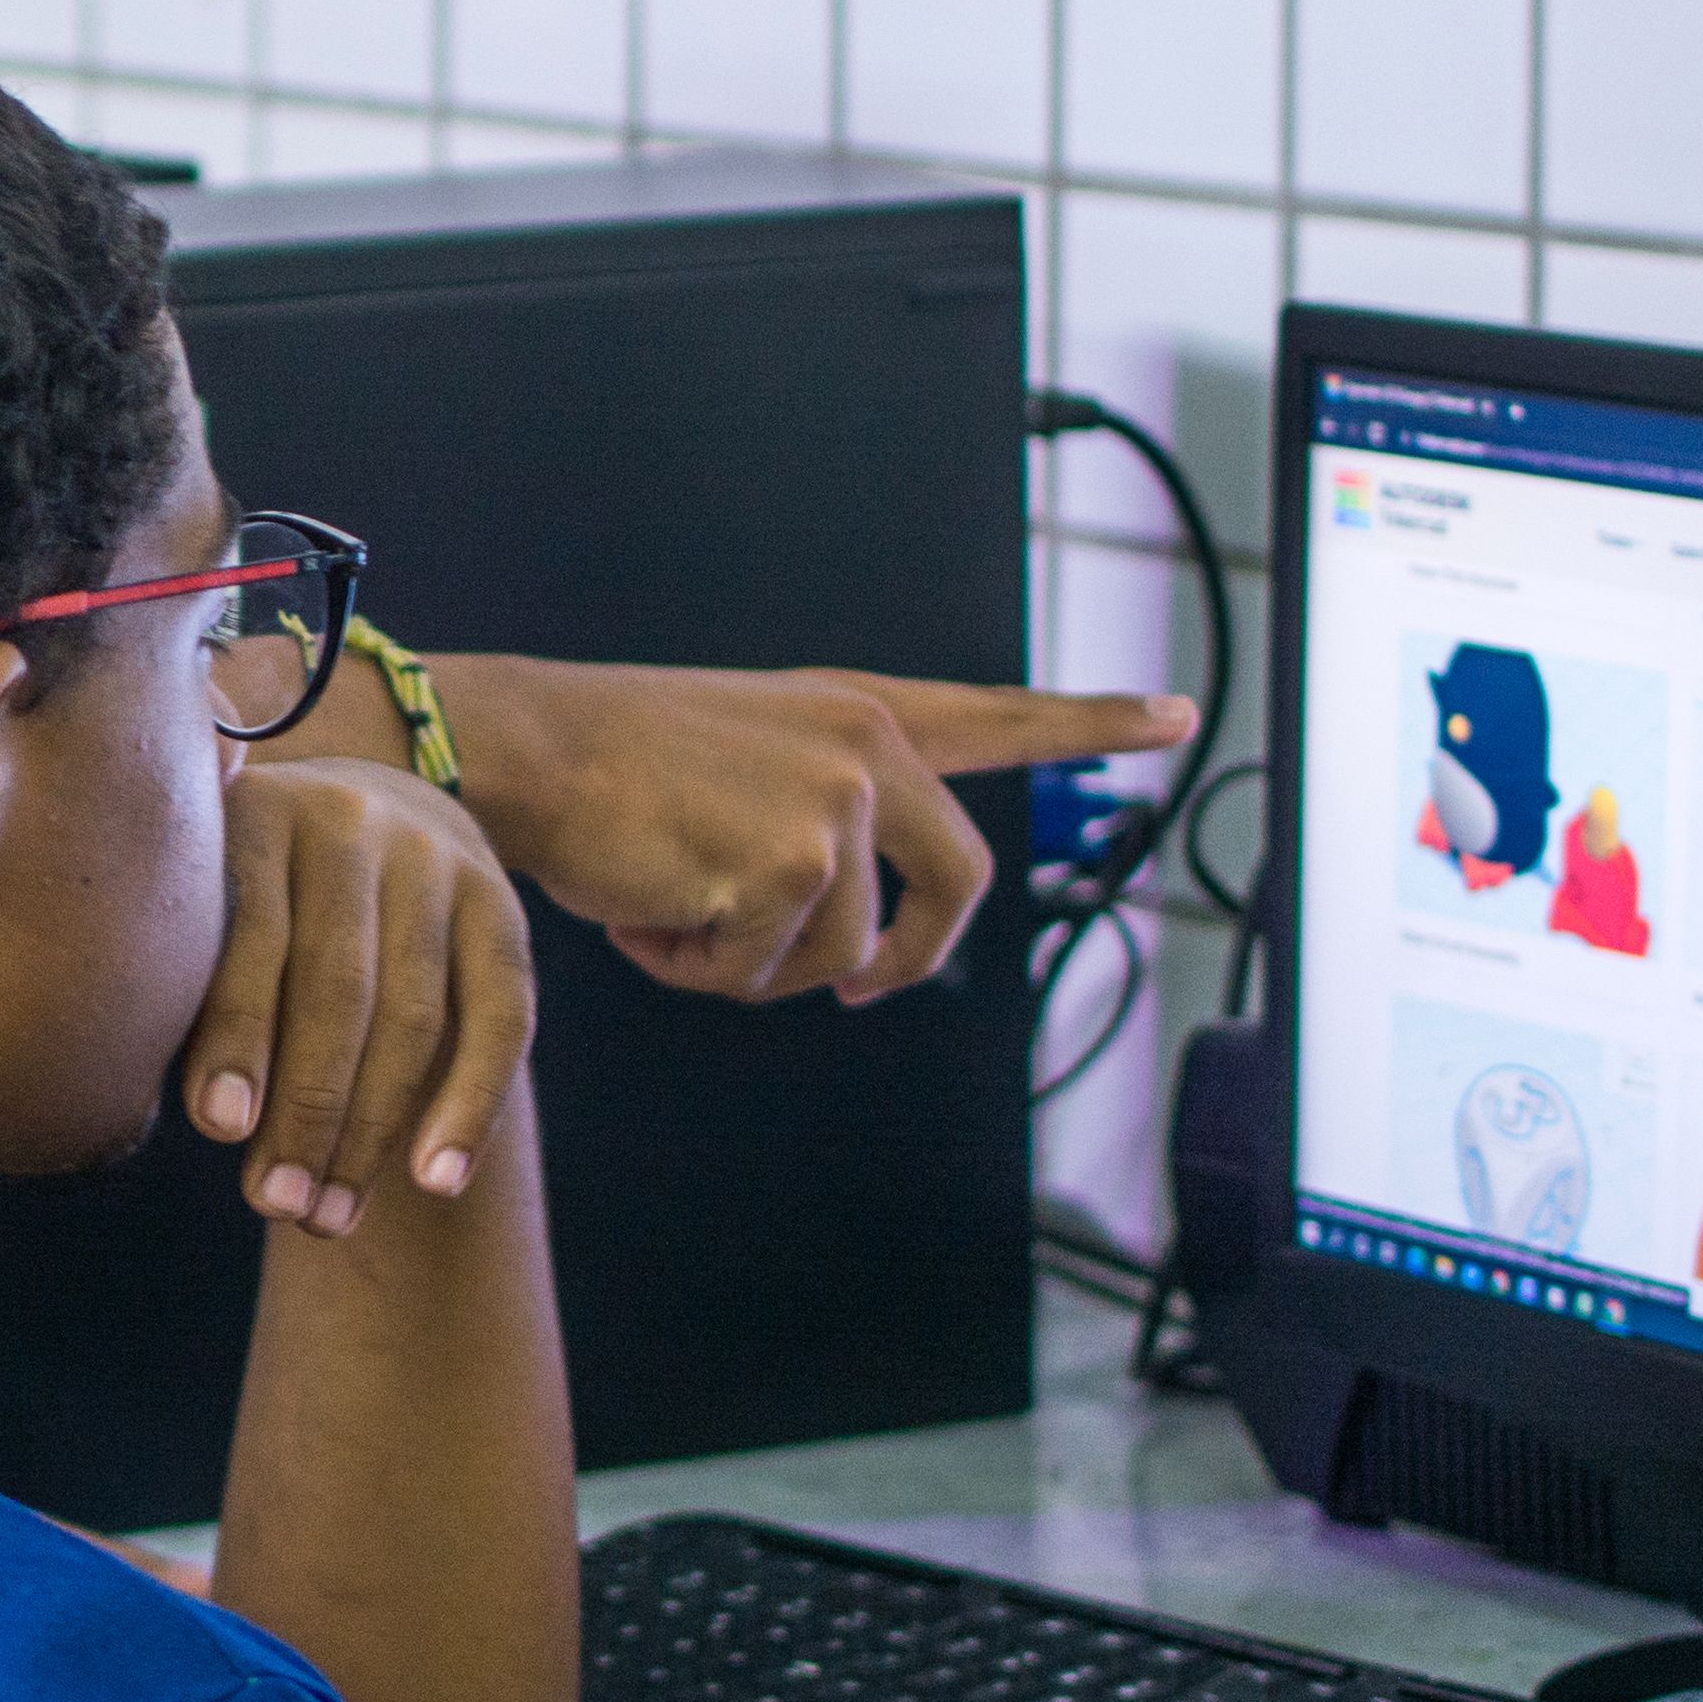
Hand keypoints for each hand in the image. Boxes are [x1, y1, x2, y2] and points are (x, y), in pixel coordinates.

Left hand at [180, 756, 531, 1235]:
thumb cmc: (246, 894)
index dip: (238, 1035)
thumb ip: (184, 978)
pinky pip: (502, 1018)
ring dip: (370, 1132)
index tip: (219, 1129)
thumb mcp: (204, 900)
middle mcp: (352, 823)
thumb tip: (188, 1113)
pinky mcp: (500, 902)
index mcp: (255, 812)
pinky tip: (436, 1182)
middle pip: (338, 985)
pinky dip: (471, 1106)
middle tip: (274, 1205)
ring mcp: (436, 859)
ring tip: (328, 1218)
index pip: (252, 934)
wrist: (367, 809)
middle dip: (306, 1110)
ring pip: (415, 1015)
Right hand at [439, 659, 1196, 1003]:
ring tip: (675, 912)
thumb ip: (825, 811)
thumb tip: (860, 941)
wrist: (521, 746)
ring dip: (754, 964)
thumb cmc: (609, 765)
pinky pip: (768, 976)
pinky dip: (701, 971)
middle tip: (857, 989)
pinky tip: (651, 916)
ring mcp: (838, 803)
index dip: (1095, 723)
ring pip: (845, 955)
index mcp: (859, 712)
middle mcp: (867, 746)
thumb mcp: (745, 758)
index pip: (1002, 717)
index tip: (1181, 714)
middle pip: (961, 888)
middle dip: (906, 960)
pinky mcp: (793, 866)